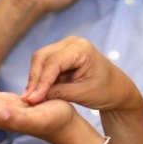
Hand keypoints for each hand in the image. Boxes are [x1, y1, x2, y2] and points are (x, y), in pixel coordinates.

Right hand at [21, 36, 139, 111]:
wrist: (116, 88)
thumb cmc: (104, 90)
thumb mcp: (81, 94)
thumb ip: (57, 93)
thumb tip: (33, 97)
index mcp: (82, 48)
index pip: (54, 62)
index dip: (41, 81)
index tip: (31, 100)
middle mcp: (72, 42)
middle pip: (43, 57)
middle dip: (34, 79)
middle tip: (27, 101)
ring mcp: (66, 46)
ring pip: (41, 60)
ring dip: (35, 79)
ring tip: (30, 99)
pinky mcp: (62, 54)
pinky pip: (45, 64)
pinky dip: (40, 78)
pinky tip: (36, 93)